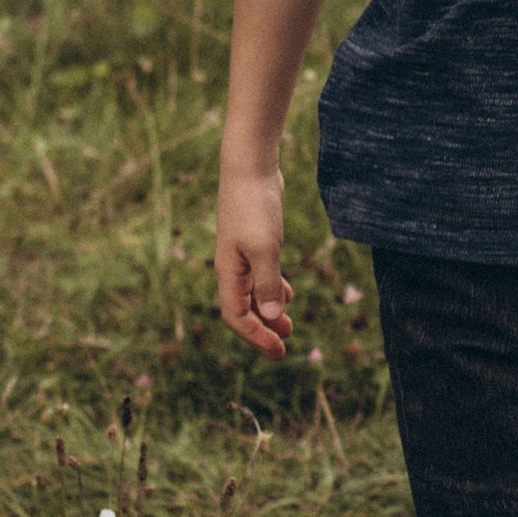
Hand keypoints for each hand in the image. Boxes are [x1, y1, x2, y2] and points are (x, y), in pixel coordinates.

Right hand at [216, 161, 292, 355]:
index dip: (256, 337)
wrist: (250, 167)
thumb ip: (268, 282)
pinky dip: (272, 289)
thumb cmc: (254, 207)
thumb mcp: (265, 248)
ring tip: (288, 324)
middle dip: (262, 330)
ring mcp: (242, 255)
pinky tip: (287, 293)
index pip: (236, 317)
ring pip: (253, 293)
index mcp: (229, 273)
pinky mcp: (255, 242)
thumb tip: (272, 316)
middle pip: (243, 310)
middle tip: (285, 346)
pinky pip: (261, 276)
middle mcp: (232, 268)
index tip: (279, 349)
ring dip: (269, 311)